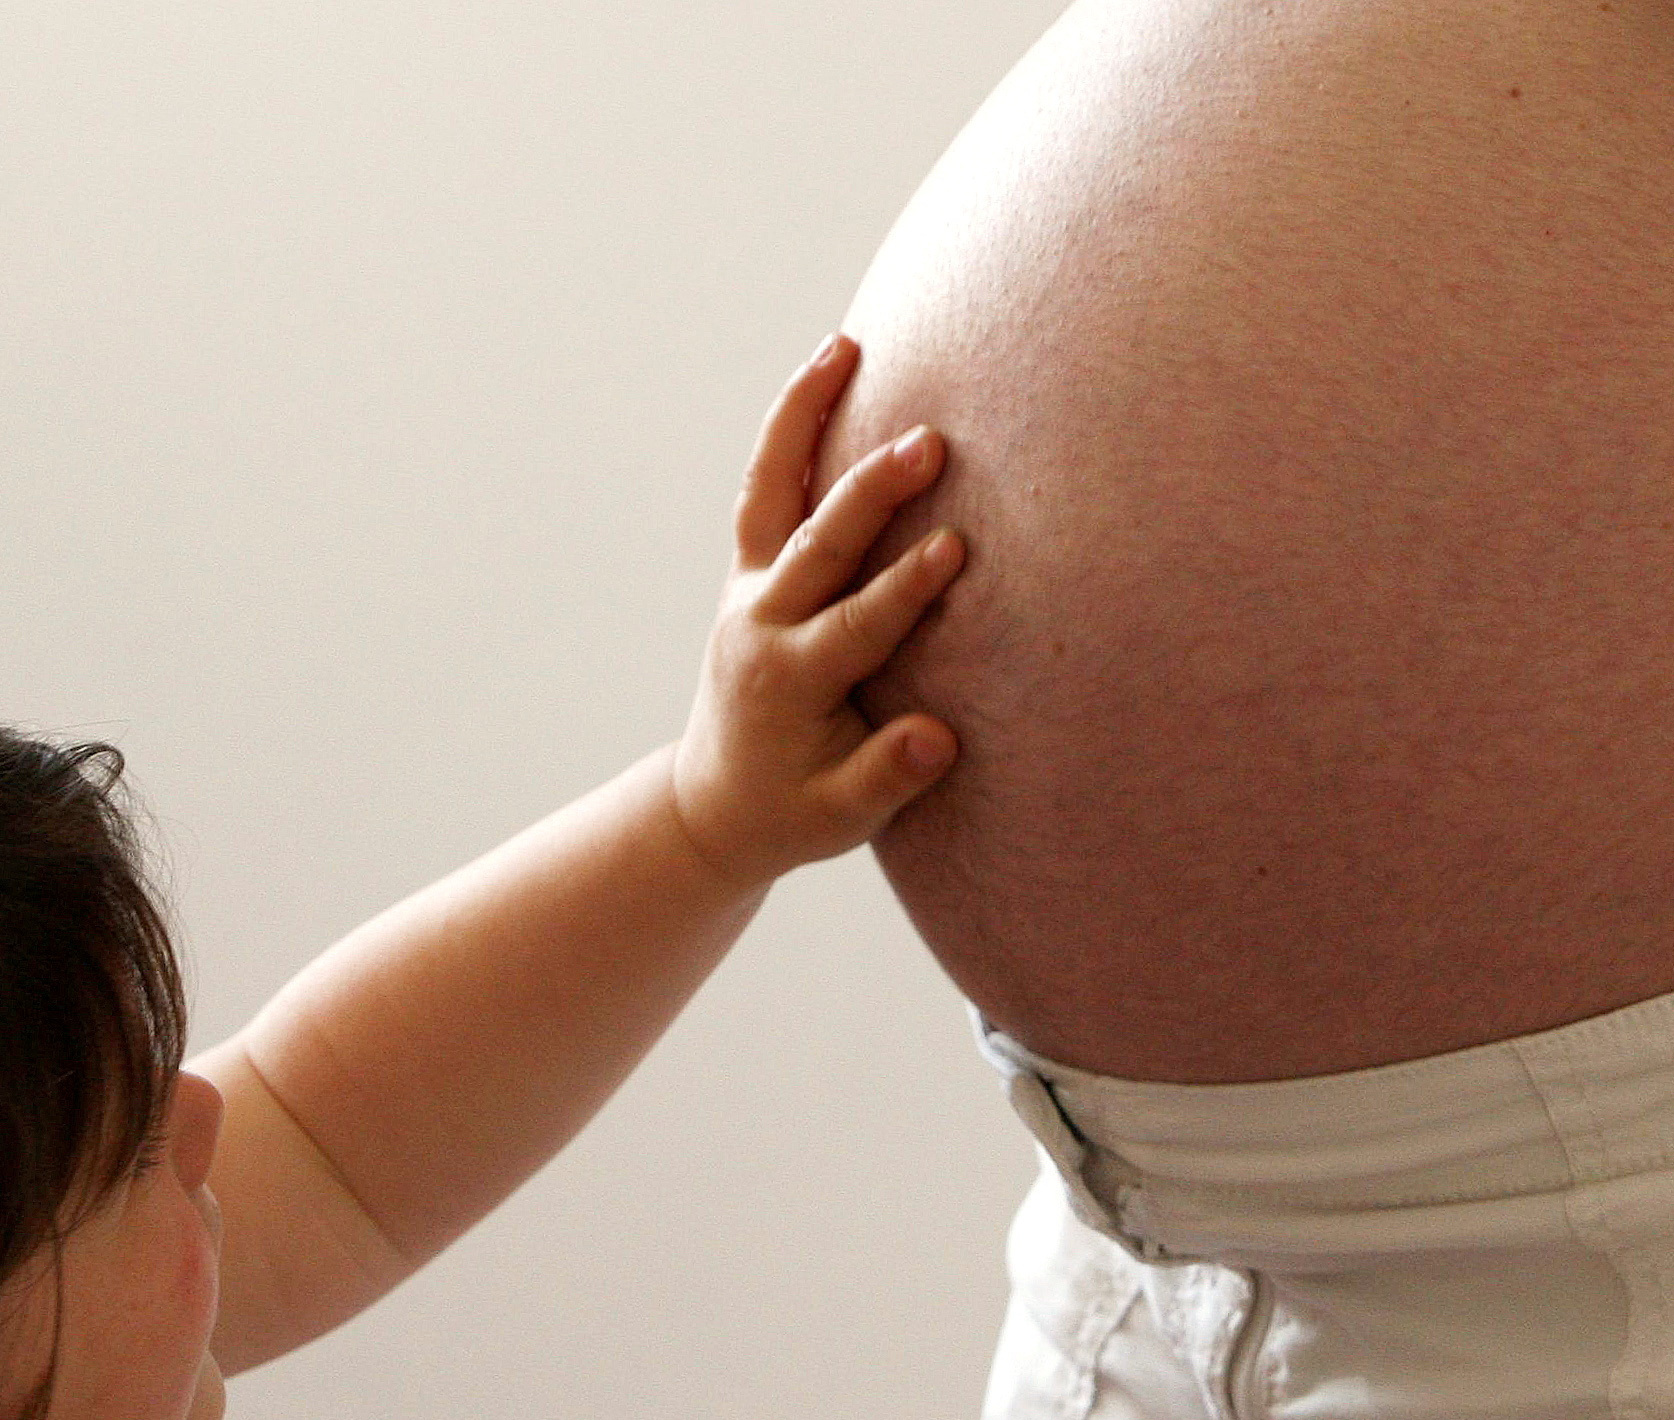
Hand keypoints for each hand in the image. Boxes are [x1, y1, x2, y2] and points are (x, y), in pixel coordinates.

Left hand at [667, 334, 962, 886]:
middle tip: (927, 444)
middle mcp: (761, 621)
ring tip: (846, 347)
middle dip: (872, 493)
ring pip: (774, 490)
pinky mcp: (750, 569)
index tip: (955, 548)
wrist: (718, 804)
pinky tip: (829, 366)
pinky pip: (767, 485)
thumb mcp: (839, 818)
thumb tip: (934, 739)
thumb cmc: (794, 810)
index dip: (905, 587)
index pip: (856, 624)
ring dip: (807, 417)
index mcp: (789, 679)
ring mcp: (750, 588)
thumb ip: (886, 777)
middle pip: (818, 544)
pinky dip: (792, 426)